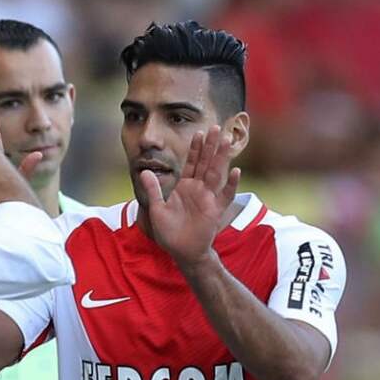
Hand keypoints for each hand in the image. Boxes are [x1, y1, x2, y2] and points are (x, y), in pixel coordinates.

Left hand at [140, 125, 240, 268]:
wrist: (182, 252)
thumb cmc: (169, 233)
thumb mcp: (157, 209)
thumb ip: (153, 190)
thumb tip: (144, 172)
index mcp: (184, 187)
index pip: (191, 163)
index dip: (196, 149)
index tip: (199, 132)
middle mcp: (198, 189)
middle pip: (206, 163)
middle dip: (211, 146)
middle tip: (217, 127)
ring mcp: (208, 198)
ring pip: (216, 174)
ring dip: (222, 158)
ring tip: (227, 141)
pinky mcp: (215, 210)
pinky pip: (225, 196)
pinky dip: (231, 184)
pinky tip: (235, 172)